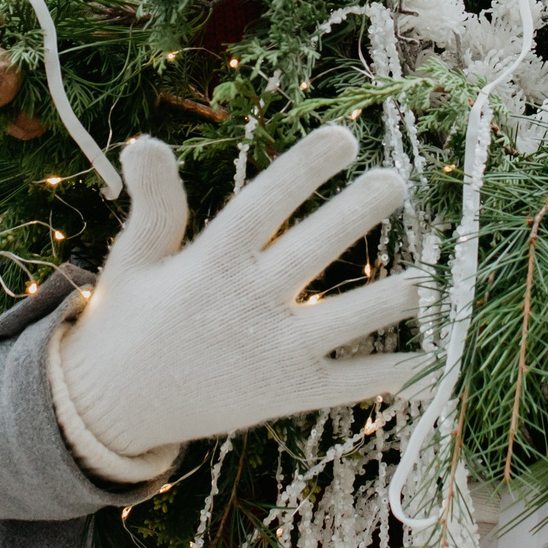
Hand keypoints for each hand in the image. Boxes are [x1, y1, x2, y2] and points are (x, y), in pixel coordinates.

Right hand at [50, 125, 423, 468]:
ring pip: (348, 319)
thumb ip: (154, 203)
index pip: (265, 204)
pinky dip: (394, 373)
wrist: (113, 410)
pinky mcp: (289, 393)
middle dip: (359, 211)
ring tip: (427, 275)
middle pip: (315, 249)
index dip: (304, 168)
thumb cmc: (127, 321)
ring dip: (392, 297)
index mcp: (210, 262)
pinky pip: (351, 382)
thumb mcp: (134, 257)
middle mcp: (247, 302)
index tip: (343, 137)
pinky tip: (433, 358)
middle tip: (396, 181)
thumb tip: (145, 141)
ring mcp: (273, 351)